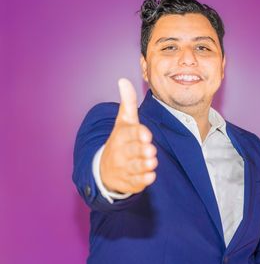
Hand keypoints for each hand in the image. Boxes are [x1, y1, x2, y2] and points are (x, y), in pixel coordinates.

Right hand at [100, 78, 157, 193]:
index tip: (146, 134)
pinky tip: (149, 176)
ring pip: (134, 167)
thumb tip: (124, 80)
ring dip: (143, 165)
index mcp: (120, 136)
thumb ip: (127, 103)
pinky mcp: (129, 182)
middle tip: (150, 150)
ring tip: (152, 162)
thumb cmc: (120, 141)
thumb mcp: (123, 122)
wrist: (104, 169)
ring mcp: (124, 168)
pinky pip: (136, 183)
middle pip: (132, 151)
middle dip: (141, 150)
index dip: (137, 134)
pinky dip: (142, 180)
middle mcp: (120, 153)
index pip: (128, 134)